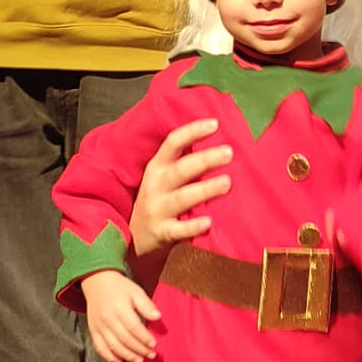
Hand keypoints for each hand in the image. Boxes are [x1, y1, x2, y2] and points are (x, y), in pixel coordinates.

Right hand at [80, 269, 162, 361]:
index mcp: (119, 308)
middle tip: (151, 355)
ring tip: (140, 361)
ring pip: (113, 346)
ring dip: (128, 356)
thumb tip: (158, 317)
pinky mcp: (93, 331)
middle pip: (125, 339)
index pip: (134, 327)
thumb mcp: (136, 292)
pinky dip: (109, 357)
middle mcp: (108, 319)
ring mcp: (99, 326)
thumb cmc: (119, 288)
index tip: (154, 344)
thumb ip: (147, 305)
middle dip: (140, 350)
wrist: (97, 282)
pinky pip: (100, 348)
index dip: (144, 338)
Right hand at [127, 118, 233, 257]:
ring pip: (182, 198)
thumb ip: (184, 161)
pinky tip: (208, 223)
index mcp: (157, 167)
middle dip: (204, 159)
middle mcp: (155, 185)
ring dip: (204, 190)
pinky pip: (178, 230)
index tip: (215, 123)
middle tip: (229, 152)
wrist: (132, 237)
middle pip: (180, 169)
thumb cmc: (159, 200)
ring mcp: (156, 209)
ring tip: (227, 183)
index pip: (172, 143)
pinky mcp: (161, 232)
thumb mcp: (163, 177)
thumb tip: (220, 141)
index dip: (192, 131)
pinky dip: (192, 227)